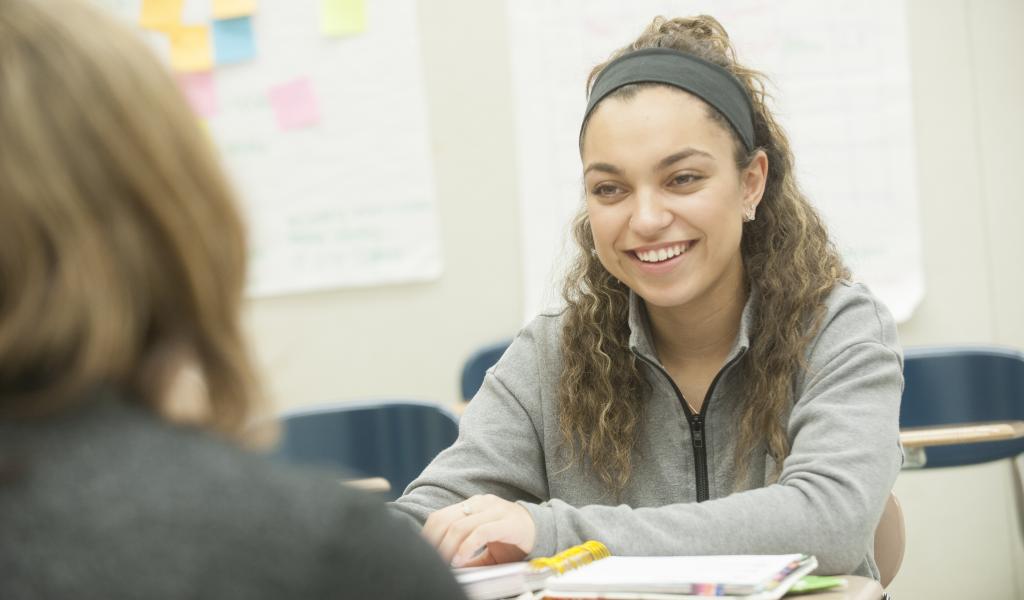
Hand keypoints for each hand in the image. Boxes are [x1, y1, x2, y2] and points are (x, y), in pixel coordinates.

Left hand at [422, 494, 536, 566]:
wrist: (544, 532)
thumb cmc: (511, 540)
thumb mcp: (484, 546)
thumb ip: (468, 554)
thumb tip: (449, 567)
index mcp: (472, 505)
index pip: (440, 517)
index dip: (428, 536)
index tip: (422, 555)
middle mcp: (481, 504)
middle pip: (445, 520)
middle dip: (434, 543)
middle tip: (431, 562)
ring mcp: (494, 510)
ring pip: (460, 526)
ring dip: (447, 548)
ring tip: (445, 564)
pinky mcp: (507, 522)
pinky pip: (481, 532)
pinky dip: (467, 547)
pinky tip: (460, 559)